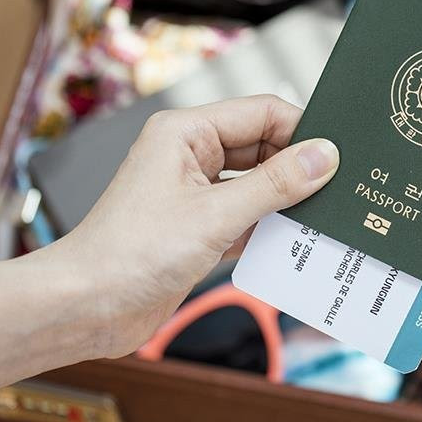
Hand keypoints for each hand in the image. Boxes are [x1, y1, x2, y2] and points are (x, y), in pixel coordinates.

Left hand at [55, 95, 338, 357]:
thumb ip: (275, 185)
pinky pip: (248, 215)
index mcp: (185, 132)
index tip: (337, 153)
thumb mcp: (215, 215)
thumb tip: (323, 157)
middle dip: (297, 166)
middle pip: (262, 146)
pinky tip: (297, 241)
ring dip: (286, 199)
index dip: (300, 129)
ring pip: (258, 183)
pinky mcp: (199, 227)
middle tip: (338, 186)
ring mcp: (195, 192)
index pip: (260, 112)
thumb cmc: (130, 253)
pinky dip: (270, 226)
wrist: (83, 309)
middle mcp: (190, 155)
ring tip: (324, 214)